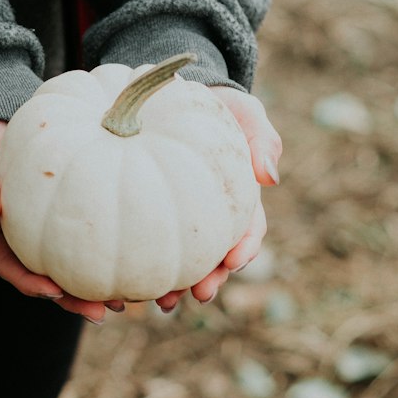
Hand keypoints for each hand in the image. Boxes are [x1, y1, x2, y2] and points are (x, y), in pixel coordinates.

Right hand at [0, 119, 112, 324]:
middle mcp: (20, 239)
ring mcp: (44, 231)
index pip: (11, 267)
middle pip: (46, 278)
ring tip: (121, 301)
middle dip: (73, 300)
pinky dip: (105, 253)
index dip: (31, 283)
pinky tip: (131, 261)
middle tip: (100, 313)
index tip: (54, 293)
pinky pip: (83, 241)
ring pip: (69, 267)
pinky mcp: (64, 217)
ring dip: (93, 288)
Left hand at [154, 88, 281, 313]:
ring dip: (176, 285)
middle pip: (216, 257)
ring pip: (181, 261)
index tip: (233, 260)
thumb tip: (271, 177)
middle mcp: (212, 217)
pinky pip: (144, 246)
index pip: (249, 230)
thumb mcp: (245, 113)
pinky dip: (139, 267)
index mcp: (240, 200)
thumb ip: (262, 138)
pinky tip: (126, 283)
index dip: (244, 248)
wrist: (173, 95)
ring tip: (164, 301)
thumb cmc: (217, 105)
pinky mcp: (149, 216)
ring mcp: (180, 218)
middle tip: (200, 293)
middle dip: (211, 279)